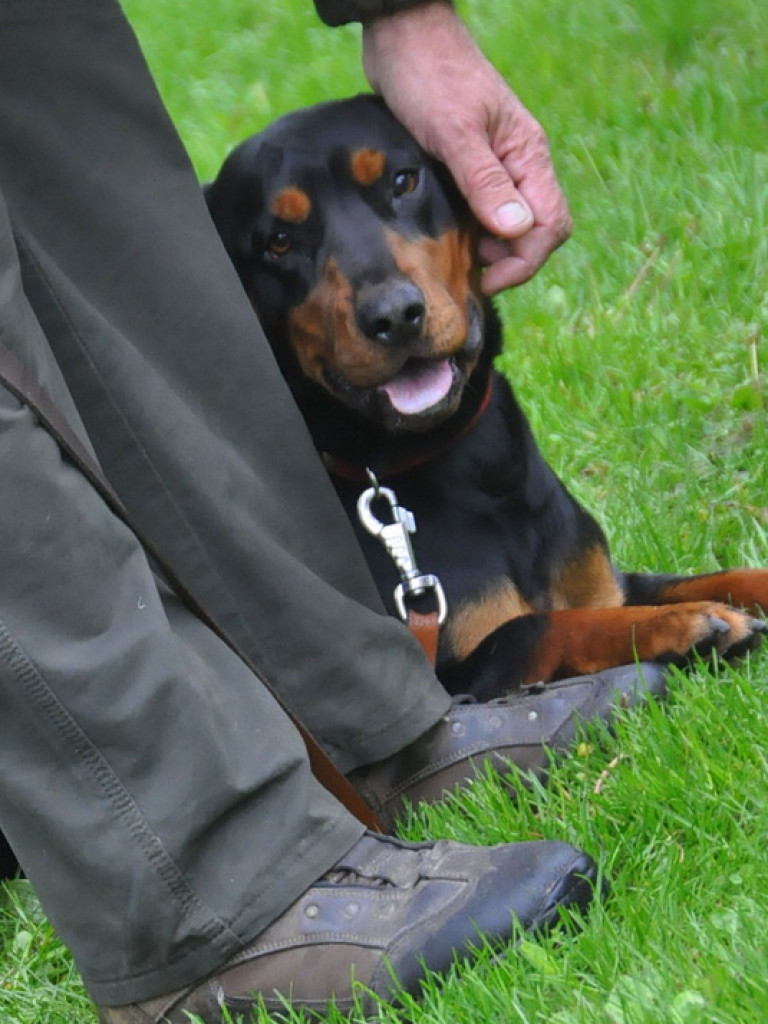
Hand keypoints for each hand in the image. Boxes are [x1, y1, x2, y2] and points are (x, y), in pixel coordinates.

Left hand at [362, 2, 570, 294]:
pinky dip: (471, 231)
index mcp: (527, 155)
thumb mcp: (455, 133)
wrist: (402, 34)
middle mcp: (519, 164)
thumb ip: (485, 183)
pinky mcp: (471, 166)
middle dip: (509, 260)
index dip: (524, 261)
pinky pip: (483, 210)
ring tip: (454, 258)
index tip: (487, 279)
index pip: (550, 225)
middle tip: (468, 273)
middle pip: (535, 230)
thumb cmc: (429, 75)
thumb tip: (515, 231)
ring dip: (488, 249)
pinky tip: (447, 237)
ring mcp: (496, 166)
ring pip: (508, 223)